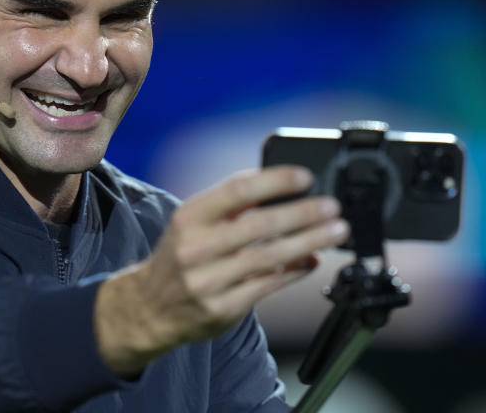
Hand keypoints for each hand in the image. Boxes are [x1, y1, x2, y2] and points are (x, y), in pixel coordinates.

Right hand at [94, 166, 348, 374]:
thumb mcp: (193, 223)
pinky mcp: (222, 308)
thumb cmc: (180, 257)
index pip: (237, 190)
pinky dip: (295, 271)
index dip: (274, 181)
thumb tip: (282, 190)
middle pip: (259, 225)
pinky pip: (268, 286)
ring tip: (335, 231)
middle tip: (332, 207)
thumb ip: (231, 208)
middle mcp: (196, 247)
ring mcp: (208, 281)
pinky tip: (313, 260)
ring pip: (269, 258)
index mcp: (190, 217)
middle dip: (302, 214)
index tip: (305, 177)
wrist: (149, 308)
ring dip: (309, 242)